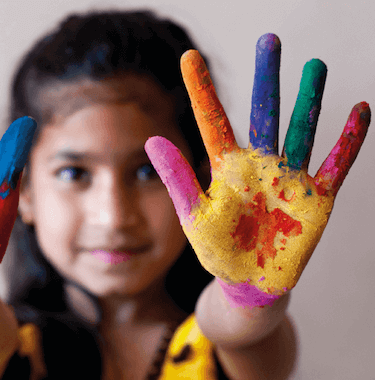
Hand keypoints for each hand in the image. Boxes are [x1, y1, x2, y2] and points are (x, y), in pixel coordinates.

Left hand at [145, 34, 369, 305]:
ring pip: (301, 128)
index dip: (202, 89)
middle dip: (266, 77)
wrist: (248, 282)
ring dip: (309, 98)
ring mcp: (289, 178)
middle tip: (269, 40)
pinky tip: (360, 110)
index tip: (189, 57)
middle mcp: (259, 164)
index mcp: (226, 167)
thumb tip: (152, 140)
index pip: (212, 119)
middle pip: (264, 111)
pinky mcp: (316, 198)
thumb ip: (177, 178)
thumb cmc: (217, 249)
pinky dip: (349, 139)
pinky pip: (336, 163)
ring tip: (313, 65)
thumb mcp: (195, 214)